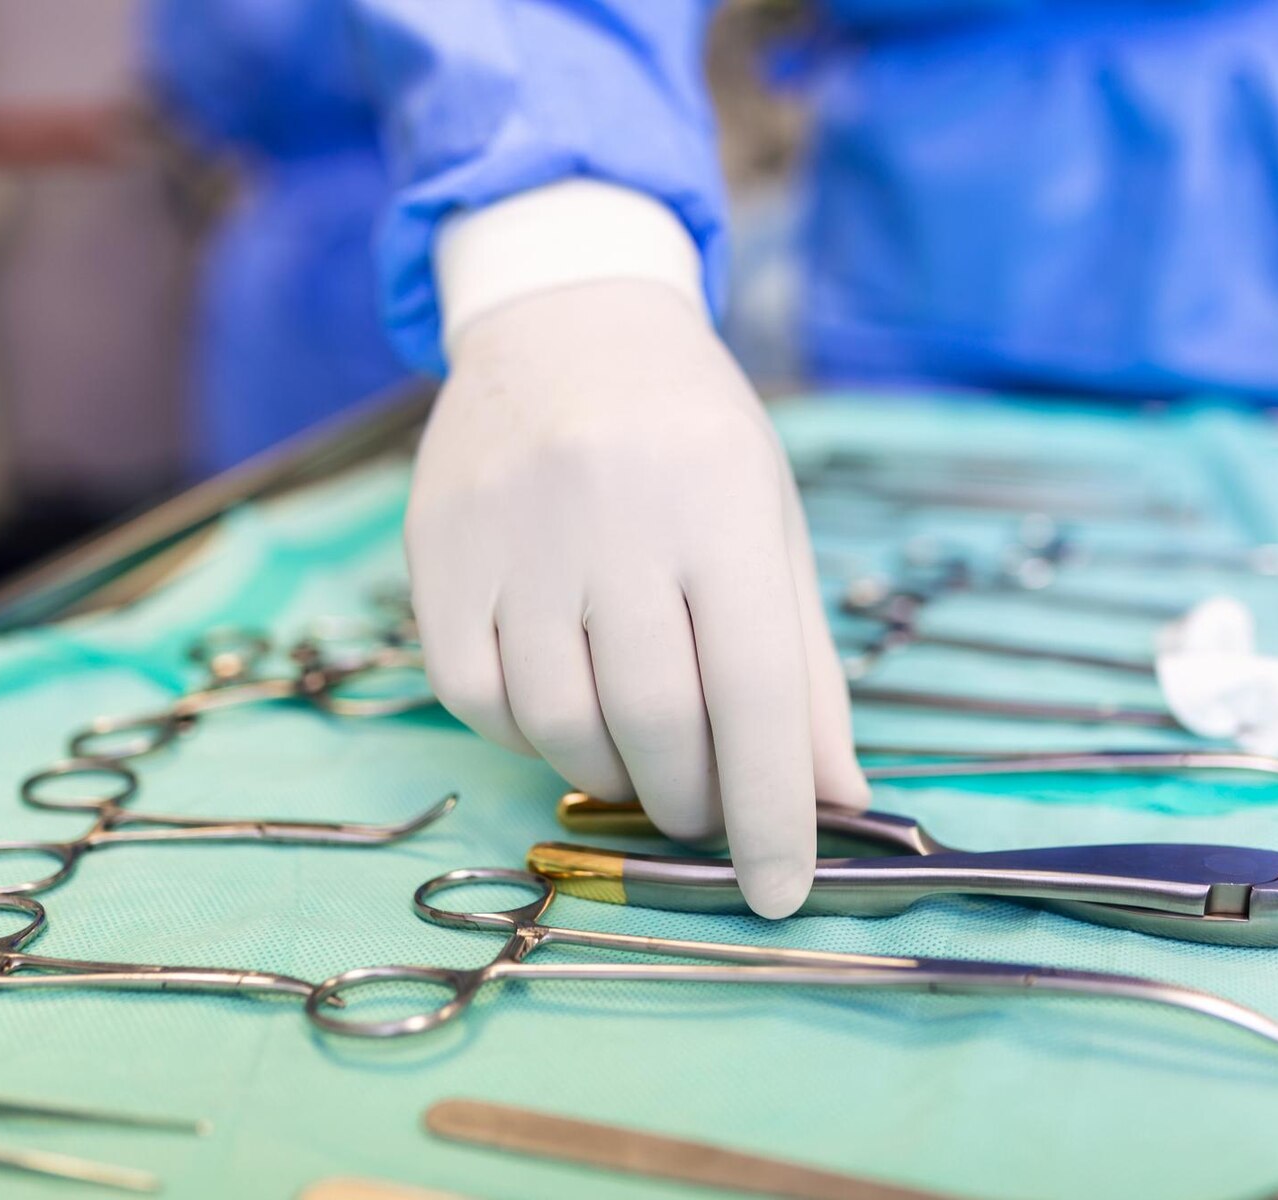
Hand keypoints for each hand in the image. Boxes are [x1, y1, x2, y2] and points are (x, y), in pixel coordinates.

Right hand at [406, 278, 868, 916]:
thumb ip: (805, 669)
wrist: (566, 319)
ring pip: (560, 720)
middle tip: (705, 811)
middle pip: (656, 718)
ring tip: (642, 762)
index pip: (756, 690)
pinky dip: (529, 735)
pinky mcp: (437, 551)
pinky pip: (475, 696)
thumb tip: (839, 802)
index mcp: (720, 505)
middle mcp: (613, 516)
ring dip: (612, 776)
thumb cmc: (693, 436)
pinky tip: (566, 711)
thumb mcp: (770, 529)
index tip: (782, 895)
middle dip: (692, 801)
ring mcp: (513, 532)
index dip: (775, 809)